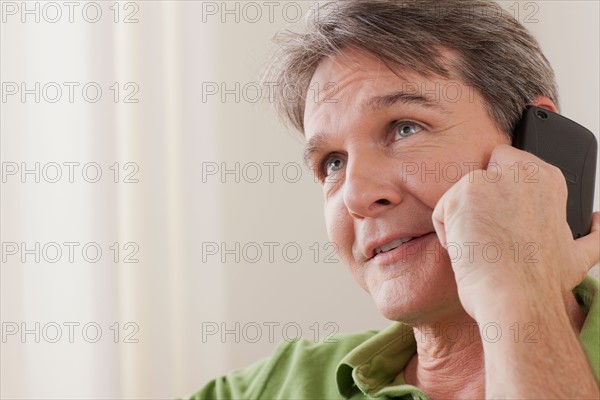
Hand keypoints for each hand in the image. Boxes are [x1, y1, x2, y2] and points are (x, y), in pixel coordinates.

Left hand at [432, 144, 599, 319]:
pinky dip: (447, 233)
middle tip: (489, 231)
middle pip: (484, 169)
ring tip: (483, 248)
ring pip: (460, 194)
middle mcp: (521, 172)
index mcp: (548, 179)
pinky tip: (467, 251)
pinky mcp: (462, 195)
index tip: (505, 219)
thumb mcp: (578, 255)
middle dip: (480, 196)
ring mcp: (490, 180)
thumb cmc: (541, 283)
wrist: (517, 300)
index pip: (509, 162)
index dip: (501, 191)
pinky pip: (442, 211)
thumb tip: (599, 223)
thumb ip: (593, 234)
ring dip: (463, 221)